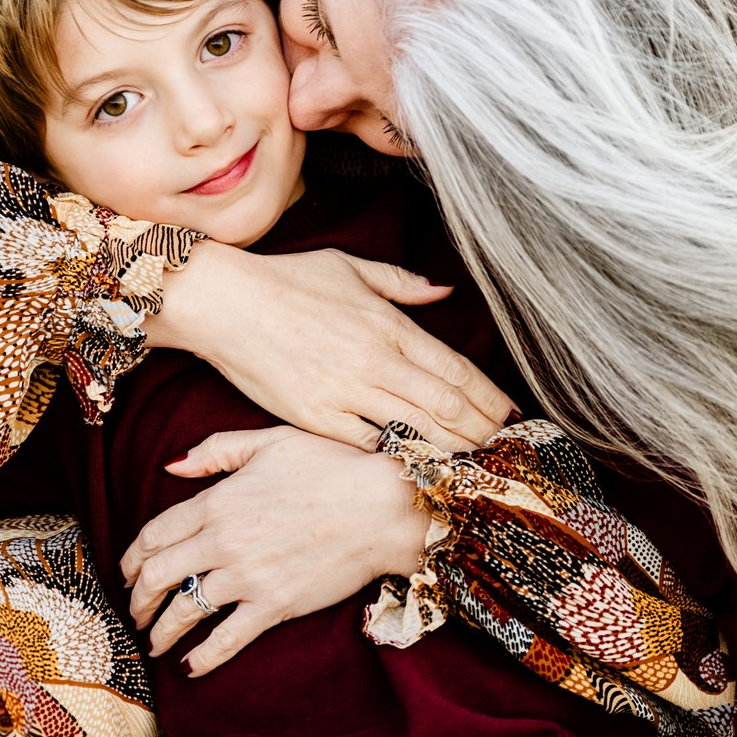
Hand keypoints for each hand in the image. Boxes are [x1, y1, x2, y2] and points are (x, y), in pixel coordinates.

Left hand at [118, 426, 432, 675]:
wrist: (382, 507)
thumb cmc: (331, 467)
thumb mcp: (270, 441)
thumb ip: (216, 451)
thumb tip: (171, 465)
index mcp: (218, 500)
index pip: (155, 533)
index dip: (131, 557)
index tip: (126, 572)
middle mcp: (223, 540)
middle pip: (158, 575)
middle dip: (137, 599)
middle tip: (133, 611)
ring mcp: (247, 576)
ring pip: (184, 610)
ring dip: (160, 631)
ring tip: (153, 642)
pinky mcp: (273, 606)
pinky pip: (226, 640)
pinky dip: (203, 658)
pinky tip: (190, 667)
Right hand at [145, 241, 514, 451]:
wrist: (224, 303)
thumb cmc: (285, 280)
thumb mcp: (349, 267)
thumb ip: (401, 283)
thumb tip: (443, 292)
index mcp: (389, 324)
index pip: (456, 370)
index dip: (489, 398)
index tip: (511, 416)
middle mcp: (375, 361)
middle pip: (446, 407)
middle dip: (482, 432)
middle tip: (505, 451)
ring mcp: (346, 393)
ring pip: (414, 431)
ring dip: (450, 450)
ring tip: (476, 466)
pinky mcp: (315, 418)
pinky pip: (367, 446)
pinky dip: (395, 458)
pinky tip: (418, 469)